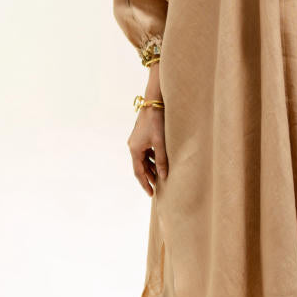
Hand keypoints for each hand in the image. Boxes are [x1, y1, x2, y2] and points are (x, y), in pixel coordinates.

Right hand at [128, 71, 166, 195]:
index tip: (151, 194)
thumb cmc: (157, 122)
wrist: (154, 102)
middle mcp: (133, 146)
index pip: (139, 172)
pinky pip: (145, 152)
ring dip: (151, 168)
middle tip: (157, 188)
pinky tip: (160, 161)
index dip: (145, 184)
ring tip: (160, 176)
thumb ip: (162, 160)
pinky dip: (152, 158)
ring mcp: (136, 140)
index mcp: (135, 149)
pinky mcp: (141, 136)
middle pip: (140, 166)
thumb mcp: (160, 143)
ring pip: (143, 159)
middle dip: (149, 177)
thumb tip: (164, 176)